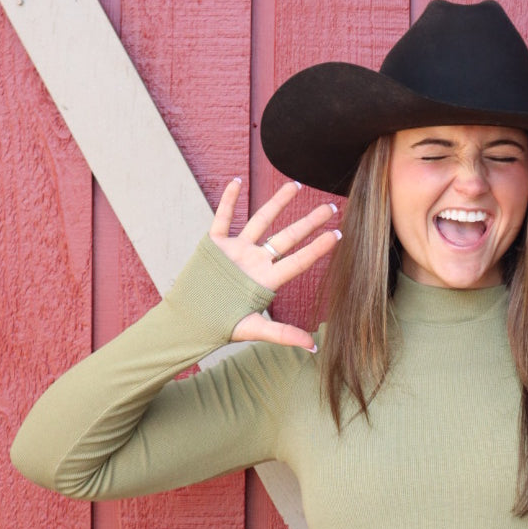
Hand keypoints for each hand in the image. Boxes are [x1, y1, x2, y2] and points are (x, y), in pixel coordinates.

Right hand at [209, 178, 340, 349]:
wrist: (189, 321)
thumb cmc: (221, 327)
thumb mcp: (254, 330)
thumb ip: (284, 334)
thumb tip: (315, 347)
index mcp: (267, 280)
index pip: (299, 260)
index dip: (317, 248)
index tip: (338, 235)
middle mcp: (256, 261)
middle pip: (287, 237)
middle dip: (308, 222)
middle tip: (330, 208)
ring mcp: (236, 251)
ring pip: (261, 221)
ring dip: (277, 203)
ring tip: (296, 185)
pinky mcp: (214, 245)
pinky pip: (222, 217)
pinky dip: (228, 200)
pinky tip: (236, 181)